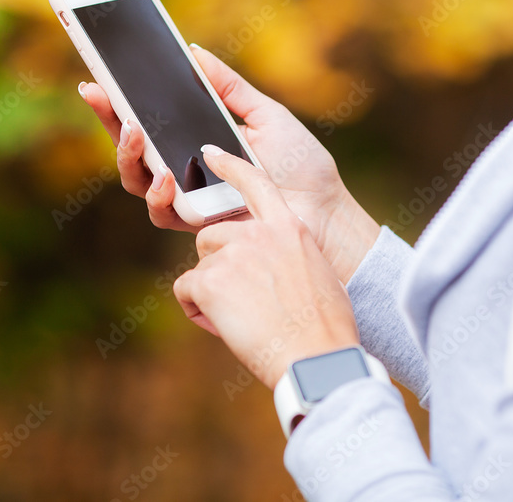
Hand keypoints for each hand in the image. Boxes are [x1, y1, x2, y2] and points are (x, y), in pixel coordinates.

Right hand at [79, 44, 380, 283]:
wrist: (324, 209)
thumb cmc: (301, 164)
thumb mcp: (265, 113)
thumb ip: (229, 86)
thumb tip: (194, 51)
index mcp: (197, 139)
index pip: (149, 119)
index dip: (119, 101)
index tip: (97, 78)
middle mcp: (185, 169)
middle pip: (133, 147)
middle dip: (110, 119)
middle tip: (101, 94)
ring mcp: (188, 198)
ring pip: (137, 180)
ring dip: (127, 155)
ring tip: (136, 132)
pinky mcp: (197, 224)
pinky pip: (161, 211)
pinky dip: (157, 193)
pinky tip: (164, 176)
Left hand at [172, 144, 360, 387]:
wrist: (317, 359)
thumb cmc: (326, 330)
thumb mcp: (318, 276)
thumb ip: (290, 258)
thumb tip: (271, 269)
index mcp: (289, 228)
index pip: (256, 182)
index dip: (230, 165)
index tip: (210, 152)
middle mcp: (258, 233)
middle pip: (213, 235)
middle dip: (219, 266)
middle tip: (245, 302)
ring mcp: (232, 254)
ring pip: (200, 267)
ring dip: (211, 293)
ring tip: (242, 320)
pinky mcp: (209, 281)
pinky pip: (185, 290)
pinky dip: (197, 311)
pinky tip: (224, 327)